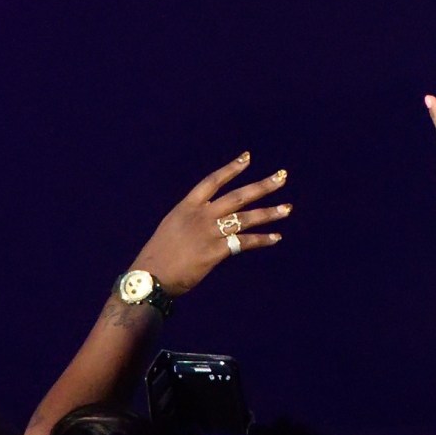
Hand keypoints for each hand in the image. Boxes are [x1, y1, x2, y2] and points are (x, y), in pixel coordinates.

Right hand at [128, 153, 290, 294]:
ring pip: (245, 218)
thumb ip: (192, 220)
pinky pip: (243, 242)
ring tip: (287, 208)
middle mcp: (200, 215)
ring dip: (268, 213)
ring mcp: (208, 233)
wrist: (148, 277)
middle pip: (237, 196)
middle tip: (282, 176)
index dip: (231, 168)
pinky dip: (261, 240)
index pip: (212, 181)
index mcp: (186, 207)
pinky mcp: (215, 252)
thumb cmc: (158, 256)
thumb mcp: (172, 228)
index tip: (248, 157)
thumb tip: (210, 220)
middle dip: (262, 186)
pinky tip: (276, 237)